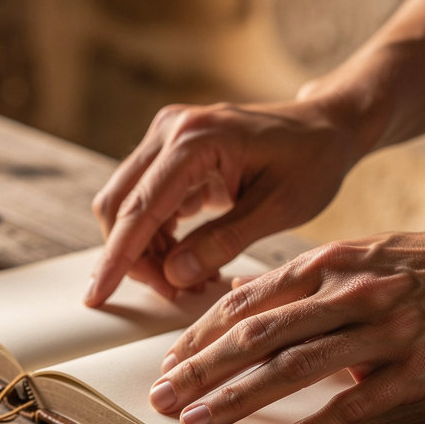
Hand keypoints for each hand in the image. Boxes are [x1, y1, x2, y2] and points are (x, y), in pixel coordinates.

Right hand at [84, 99, 359, 306]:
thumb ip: (224, 242)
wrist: (326, 127)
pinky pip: (144, 201)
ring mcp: (166, 137)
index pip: (140, 208)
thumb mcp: (280, 209)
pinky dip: (157, 237)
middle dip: (133, 259)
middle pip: (119, 206)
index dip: (117, 258)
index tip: (98, 296)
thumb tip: (173, 276)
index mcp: (197, 139)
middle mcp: (170, 131)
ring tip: (189, 280)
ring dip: (145, 251)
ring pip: (126, 207)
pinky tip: (187, 260)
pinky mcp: (168, 151)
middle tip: (172, 294)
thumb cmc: (313, 161)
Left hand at [149, 211, 424, 423]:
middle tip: (160, 398)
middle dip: (199, 369)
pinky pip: (352, 406)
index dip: (199, 335)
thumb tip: (256, 315)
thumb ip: (310, 284)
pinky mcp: (416, 369)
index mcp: (328, 263)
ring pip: (292, 367)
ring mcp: (382, 330)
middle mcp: (346, 292)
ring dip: (236, 398)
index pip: (244, 302)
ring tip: (196, 422)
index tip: (169, 362)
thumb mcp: (364, 255)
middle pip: (255, 336)